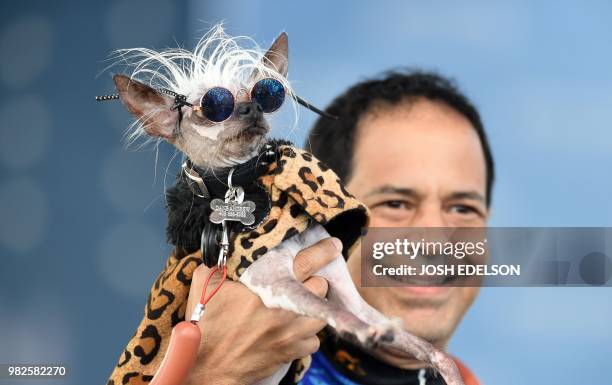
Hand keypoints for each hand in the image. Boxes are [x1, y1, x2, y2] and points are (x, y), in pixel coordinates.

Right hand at [184, 237, 342, 384]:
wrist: (205, 366)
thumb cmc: (206, 324)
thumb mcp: (205, 284)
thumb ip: (219, 264)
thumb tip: (220, 252)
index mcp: (268, 287)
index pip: (306, 262)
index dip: (323, 251)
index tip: (333, 245)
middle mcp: (285, 309)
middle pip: (320, 288)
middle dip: (313, 282)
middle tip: (301, 282)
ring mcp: (290, 333)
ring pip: (321, 315)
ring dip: (313, 308)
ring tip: (298, 306)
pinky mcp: (290, 352)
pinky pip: (314, 341)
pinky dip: (307, 335)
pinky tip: (293, 330)